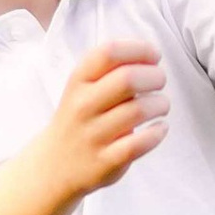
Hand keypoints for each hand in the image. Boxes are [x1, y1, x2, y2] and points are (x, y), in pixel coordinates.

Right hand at [44, 39, 168, 198]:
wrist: (54, 166)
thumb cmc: (81, 118)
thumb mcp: (83, 88)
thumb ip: (111, 71)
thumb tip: (151, 56)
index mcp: (78, 81)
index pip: (109, 53)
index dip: (139, 49)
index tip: (154, 56)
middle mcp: (82, 106)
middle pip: (127, 79)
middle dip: (154, 76)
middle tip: (160, 81)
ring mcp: (93, 135)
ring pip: (137, 111)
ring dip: (160, 104)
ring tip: (161, 105)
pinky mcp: (105, 161)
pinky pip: (139, 143)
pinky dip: (157, 133)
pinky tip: (159, 128)